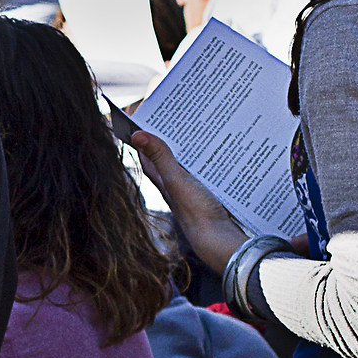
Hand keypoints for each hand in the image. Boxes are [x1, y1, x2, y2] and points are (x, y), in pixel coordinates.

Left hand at [130, 129, 246, 274]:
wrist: (220, 240)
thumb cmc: (196, 212)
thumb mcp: (177, 180)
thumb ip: (161, 157)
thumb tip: (136, 134)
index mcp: (163, 182)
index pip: (147, 156)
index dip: (143, 138)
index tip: (143, 118)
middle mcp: (175, 186)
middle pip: (168, 158)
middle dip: (170, 139)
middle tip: (175, 117)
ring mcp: (193, 191)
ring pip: (189, 164)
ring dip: (193, 148)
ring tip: (199, 128)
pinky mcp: (210, 195)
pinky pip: (208, 172)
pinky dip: (210, 161)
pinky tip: (220, 152)